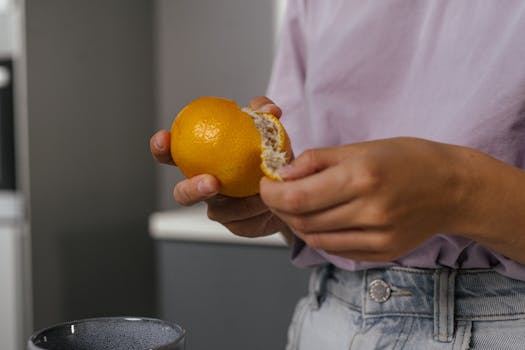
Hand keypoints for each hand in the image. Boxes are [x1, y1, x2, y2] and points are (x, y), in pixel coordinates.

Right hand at [150, 96, 288, 237]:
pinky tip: (268, 205)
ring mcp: (219, 208)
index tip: (164, 138)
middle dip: (190, 190)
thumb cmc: (268, 153)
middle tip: (211, 181)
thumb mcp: (267, 128)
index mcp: (201, 159)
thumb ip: (263, 112)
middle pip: (182, 194)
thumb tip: (269, 109)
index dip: (161, 148)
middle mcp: (204, 185)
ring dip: (240, 204)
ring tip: (260, 192)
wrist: (289, 184)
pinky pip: (242, 224)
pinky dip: (257, 213)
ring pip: (218, 213)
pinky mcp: (237, 225)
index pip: (172, 154)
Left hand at [260, 137, 466, 260]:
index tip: (265, 184)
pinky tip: (320, 220)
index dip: (271, 193)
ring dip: (296, 223)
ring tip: (296, 206)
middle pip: (302, 220)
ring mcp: (377, 237)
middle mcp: (370, 211)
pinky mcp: (382, 252)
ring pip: (315, 239)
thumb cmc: (408, 160)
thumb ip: (317, 161)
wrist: (453, 188)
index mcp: (362, 177)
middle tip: (277, 193)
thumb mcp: (360, 148)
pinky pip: (335, 249)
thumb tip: (282, 174)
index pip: (297, 196)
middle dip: (280, 207)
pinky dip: (319, 236)